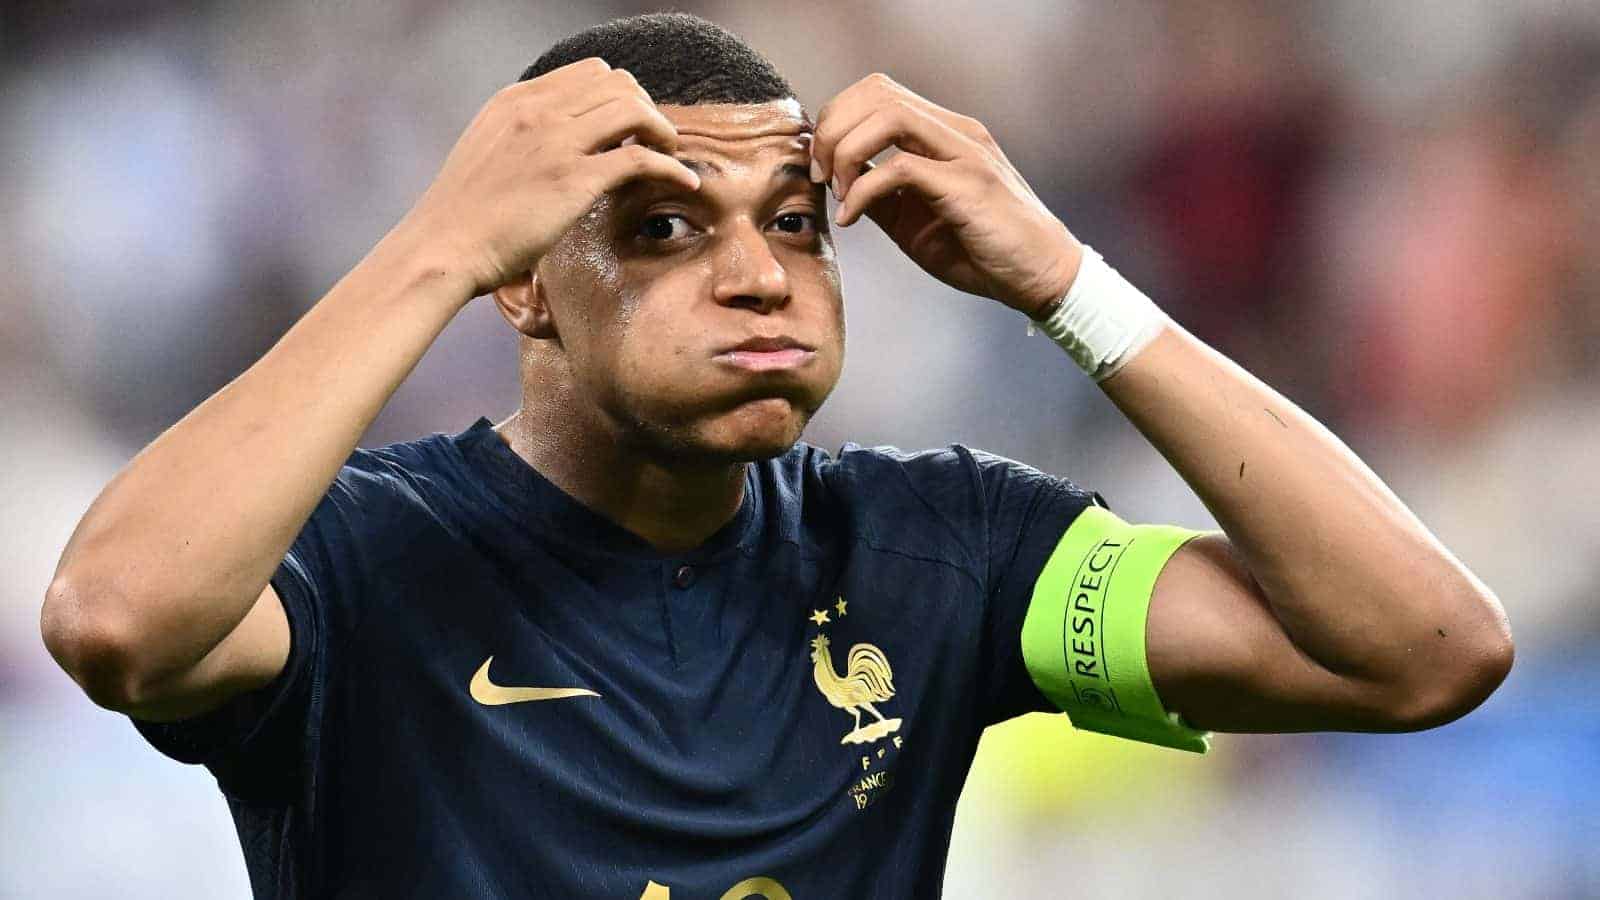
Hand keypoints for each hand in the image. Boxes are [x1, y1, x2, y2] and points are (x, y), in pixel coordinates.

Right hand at [392, 57, 700, 297]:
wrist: (442, 248)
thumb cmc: (461, 218)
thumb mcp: (487, 155)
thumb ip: (519, 140)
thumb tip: (550, 149)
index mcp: (516, 101)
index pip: (589, 73)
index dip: (620, 96)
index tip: (631, 125)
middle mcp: (538, 111)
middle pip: (618, 84)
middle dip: (645, 108)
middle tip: (656, 140)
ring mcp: (556, 142)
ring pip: (634, 109)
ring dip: (662, 130)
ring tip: (671, 154)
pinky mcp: (574, 179)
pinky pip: (642, 157)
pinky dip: (672, 166)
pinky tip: (685, 181)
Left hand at [811, 74, 1082, 316]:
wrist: (1041, 277)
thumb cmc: (982, 250)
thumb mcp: (916, 218)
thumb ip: (881, 193)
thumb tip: (836, 182)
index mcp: (944, 132)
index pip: (878, 93)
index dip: (837, 119)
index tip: (821, 166)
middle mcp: (956, 131)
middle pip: (877, 92)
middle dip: (833, 129)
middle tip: (820, 176)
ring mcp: (965, 153)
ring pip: (888, 116)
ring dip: (846, 151)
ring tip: (837, 192)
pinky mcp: (968, 185)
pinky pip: (900, 169)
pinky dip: (862, 192)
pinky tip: (852, 218)